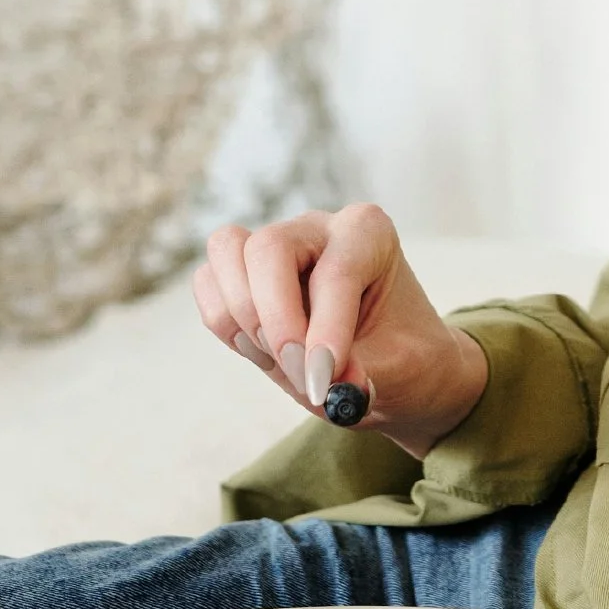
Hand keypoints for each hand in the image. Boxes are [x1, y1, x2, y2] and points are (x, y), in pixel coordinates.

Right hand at [193, 202, 489, 455]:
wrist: (389, 366)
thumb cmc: (400, 358)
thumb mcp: (398, 370)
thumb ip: (359, 372)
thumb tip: (321, 380)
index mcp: (369, 233)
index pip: (336, 273)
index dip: (326, 330)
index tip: (323, 381)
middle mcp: (317, 227)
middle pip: (268, 248)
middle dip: (276, 320)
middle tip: (298, 373)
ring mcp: (274, 243)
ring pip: (227, 253)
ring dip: (245, 319)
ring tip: (284, 362)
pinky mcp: (240, 271)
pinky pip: (208, 283)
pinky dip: (225, 323)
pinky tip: (263, 353)